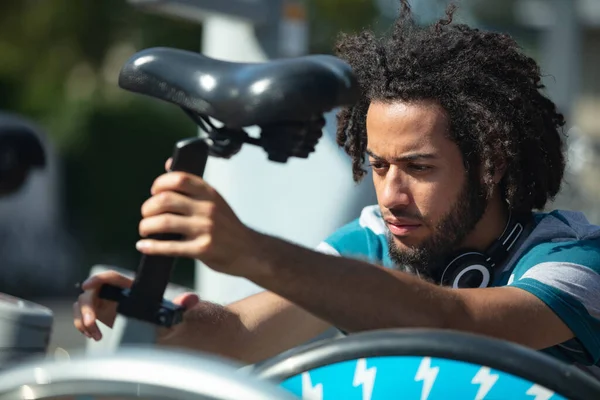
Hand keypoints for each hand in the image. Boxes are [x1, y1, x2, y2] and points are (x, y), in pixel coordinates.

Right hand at [73, 270, 198, 340]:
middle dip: (87, 308)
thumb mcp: (173, 313)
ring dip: (82, 318)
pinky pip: (82, 316)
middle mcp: (115, 292)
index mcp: (130, 286)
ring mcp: (105, 303)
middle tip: (91, 324)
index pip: (110, 277)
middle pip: (92, 292)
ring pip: (83, 303)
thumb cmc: (165, 318)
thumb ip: (181, 305)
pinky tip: (94, 335)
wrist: (159, 329)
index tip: (87, 286)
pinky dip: (83, 326)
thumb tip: (192, 298)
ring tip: (94, 334)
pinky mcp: (99, 315)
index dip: (97, 279)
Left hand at [135, 158, 265, 275]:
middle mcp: (208, 208)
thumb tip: (167, 164)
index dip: (159, 183)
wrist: (249, 251)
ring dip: (146, 226)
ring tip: (145, 229)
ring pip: (163, 222)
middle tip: (146, 214)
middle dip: (148, 208)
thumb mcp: (215, 200)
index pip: (178, 179)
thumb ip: (192, 186)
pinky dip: (151, 247)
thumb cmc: (228, 226)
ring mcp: (206, 229)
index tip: (154, 192)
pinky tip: (144, 246)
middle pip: (165, 200)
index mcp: (209, 193)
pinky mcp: (203, 249)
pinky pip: (169, 247)